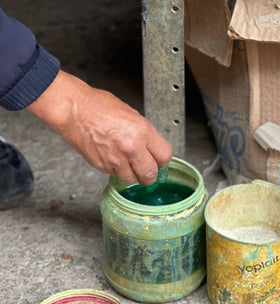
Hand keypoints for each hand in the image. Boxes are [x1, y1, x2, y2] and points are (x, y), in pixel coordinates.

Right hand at [27, 70, 172, 184]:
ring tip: (126, 161)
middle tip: (147, 171)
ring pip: (132, 179)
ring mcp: (115, 159)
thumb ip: (145, 134)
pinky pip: (115, 175)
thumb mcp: (132, 115)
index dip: (163, 160)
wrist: (72, 109)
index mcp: (142, 132)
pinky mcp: (102, 166)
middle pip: (150, 174)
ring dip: (132, 173)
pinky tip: (112, 156)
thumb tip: (152, 149)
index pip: (165, 156)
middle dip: (150, 174)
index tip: (159, 160)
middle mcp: (131, 148)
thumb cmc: (98, 106)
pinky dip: (116, 170)